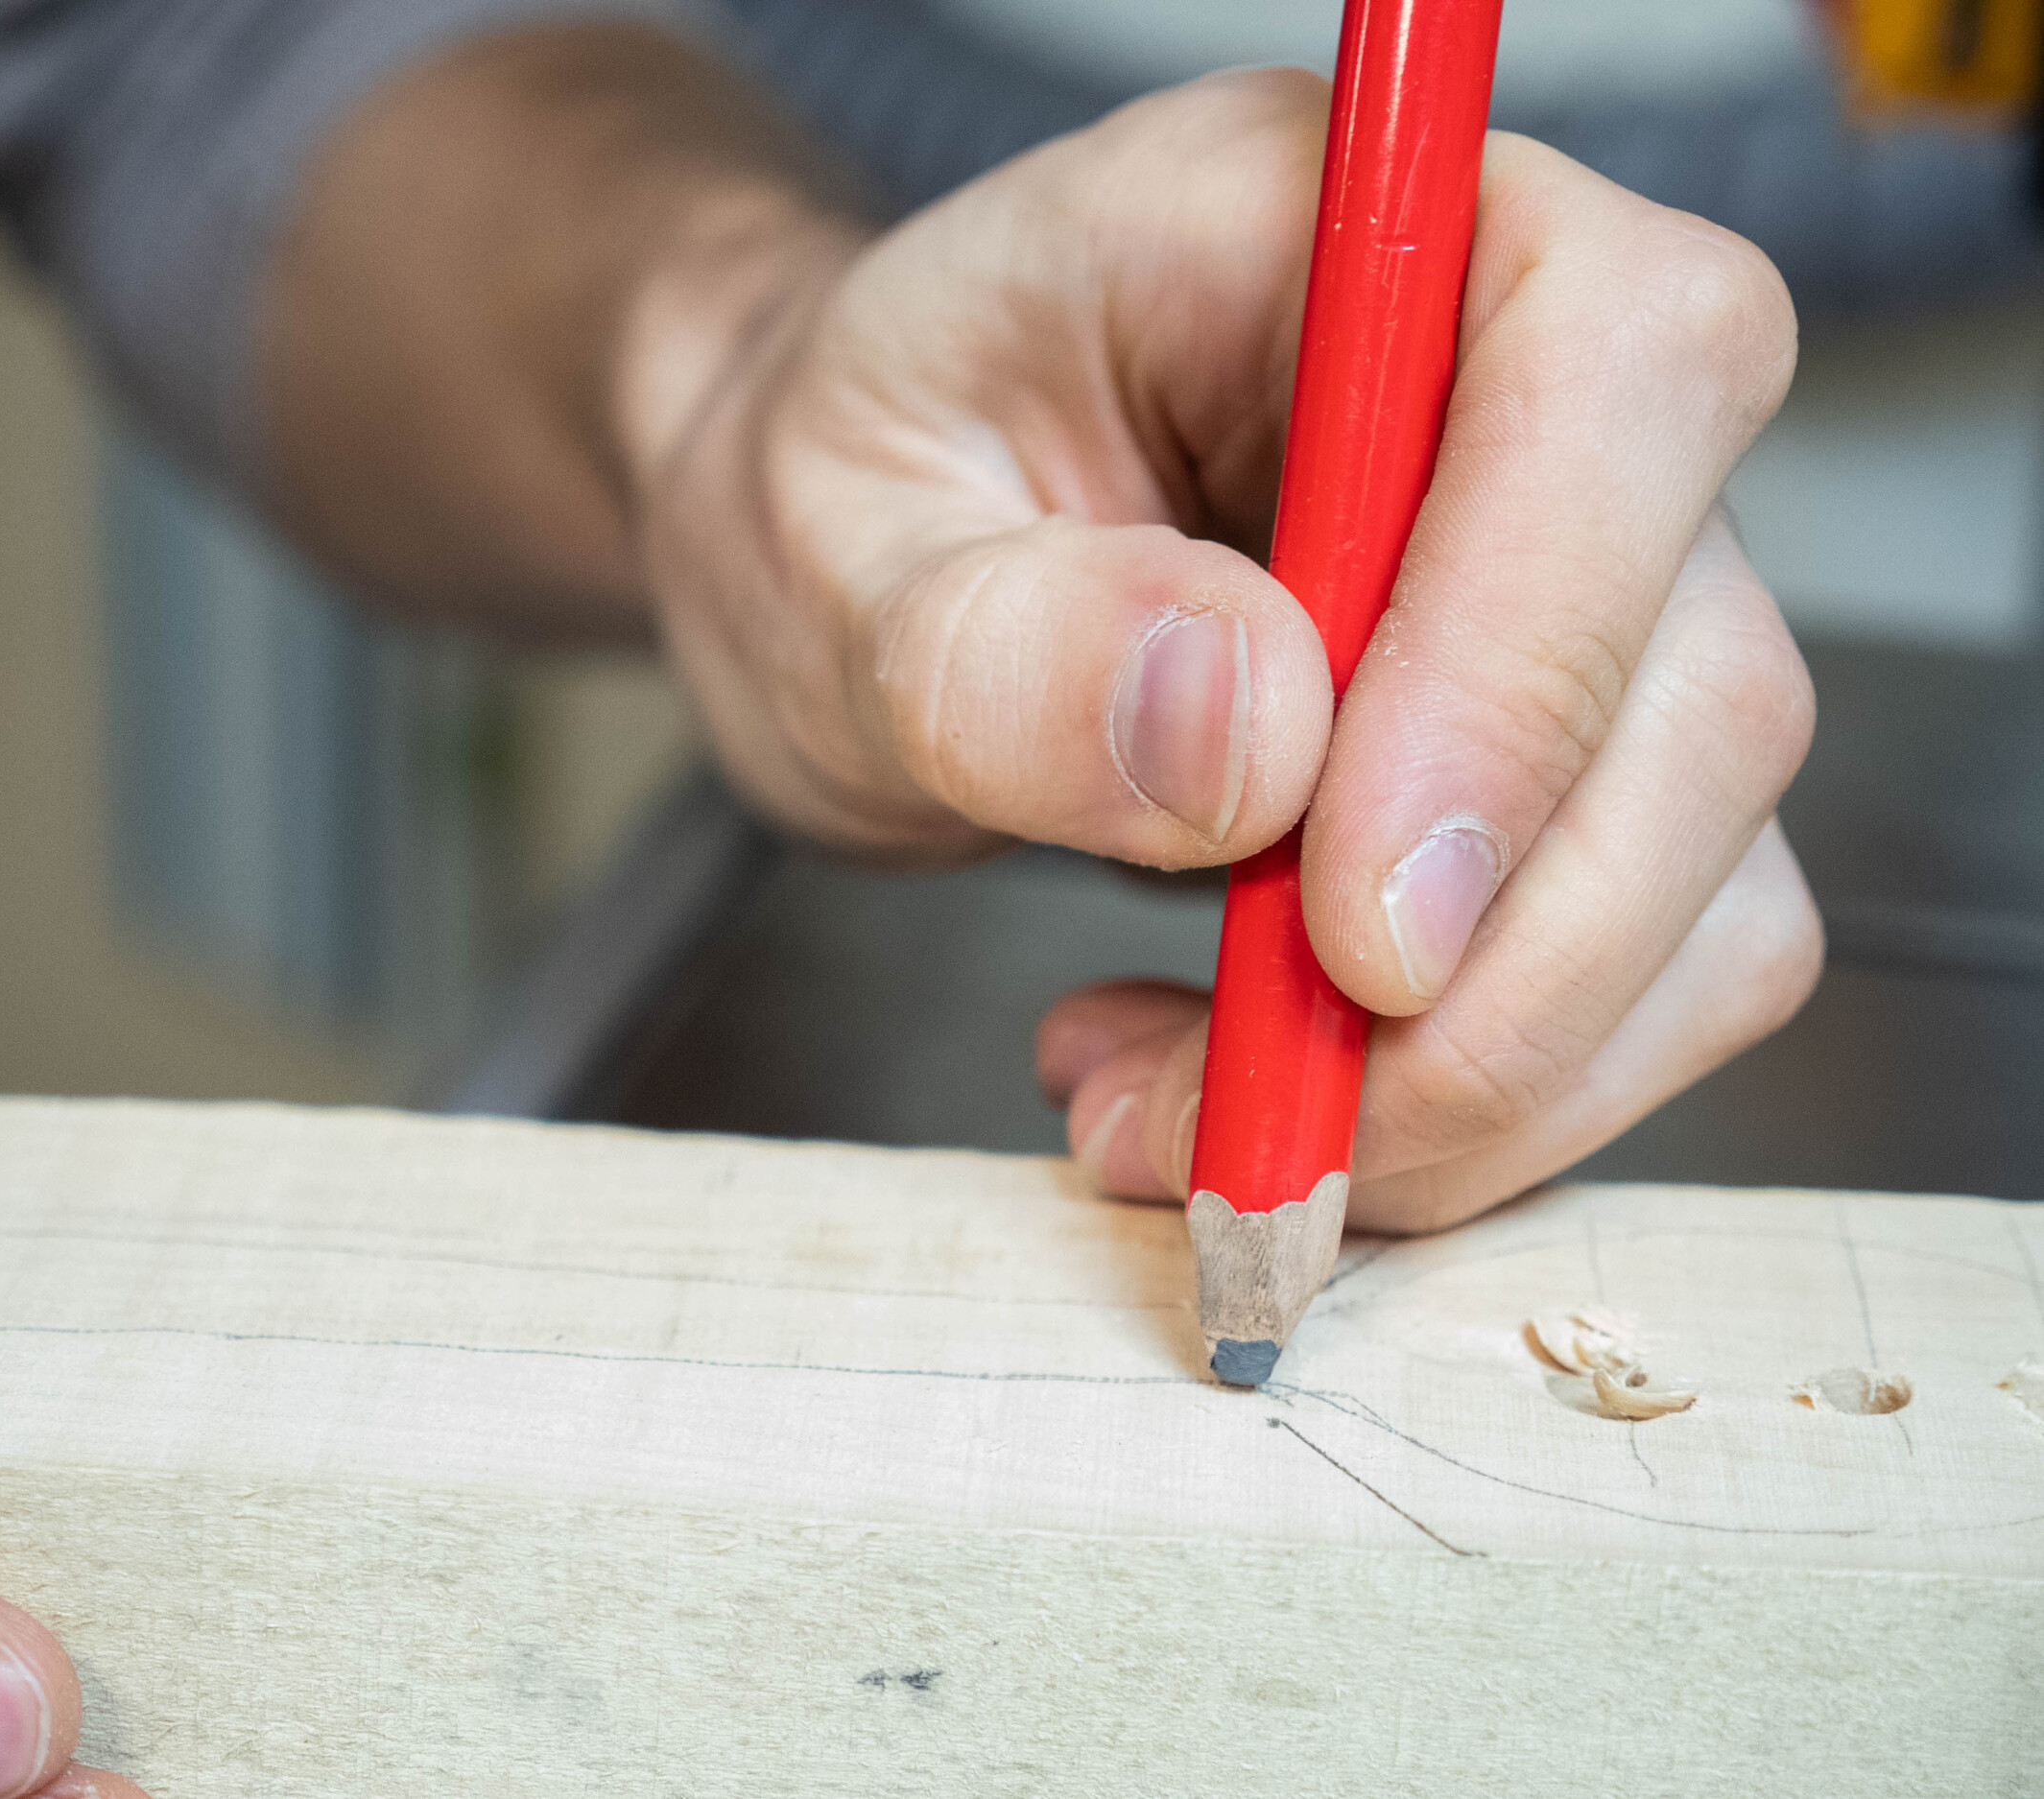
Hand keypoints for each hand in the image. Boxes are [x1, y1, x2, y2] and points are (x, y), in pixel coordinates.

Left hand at [621, 69, 1818, 1229]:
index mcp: (1350, 230)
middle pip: (1707, 690)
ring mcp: (1586, 601)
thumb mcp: (830, 552)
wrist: (855, 580)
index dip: (1528, 663)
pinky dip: (1462, 1105)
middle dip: (1492, 979)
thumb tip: (1245, 736)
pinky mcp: (1579, 780)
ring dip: (1464, 1084)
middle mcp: (1526, 396)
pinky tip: (1236, 1080)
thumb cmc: (845, 503)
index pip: (1618, 363)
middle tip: (1224, 1116)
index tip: (1354, 929)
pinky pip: (1640, 987)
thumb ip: (1000, 638)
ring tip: (1163, 1109)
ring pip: (1706, 885)